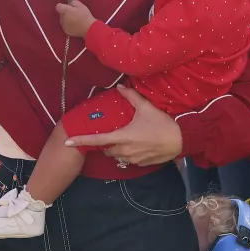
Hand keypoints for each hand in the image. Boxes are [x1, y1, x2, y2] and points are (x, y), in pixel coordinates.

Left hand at [55, 0, 96, 37]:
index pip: (58, 6)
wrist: (89, 29)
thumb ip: (73, 2)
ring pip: (62, 20)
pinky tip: (75, 25)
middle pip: (61, 13)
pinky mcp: (66, 31)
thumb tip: (70, 4)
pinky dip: (68, 25)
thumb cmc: (85, 16)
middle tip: (74, 13)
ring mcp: (63, 25)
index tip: (67, 7)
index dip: (62, 6)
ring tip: (75, 20)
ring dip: (66, 19)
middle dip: (65, 13)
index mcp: (65, 11)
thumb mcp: (81, 5)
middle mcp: (62, 18)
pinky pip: (65, 26)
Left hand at [64, 86, 182, 166]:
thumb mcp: (146, 107)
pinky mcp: (141, 164)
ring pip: (117, 156)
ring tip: (128, 137)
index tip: (67, 142)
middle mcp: (124, 150)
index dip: (81, 141)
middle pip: (106, 149)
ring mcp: (133, 159)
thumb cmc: (162, 123)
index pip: (96, 141)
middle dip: (106, 142)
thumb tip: (119, 86)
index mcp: (122, 137)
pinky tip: (139, 144)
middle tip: (115, 131)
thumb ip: (130, 97)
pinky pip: (129, 160)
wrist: (182, 139)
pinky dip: (129, 153)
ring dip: (117, 148)